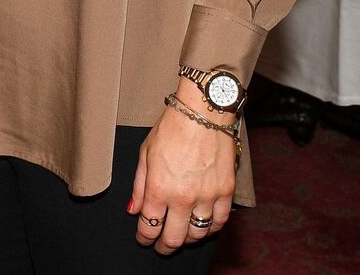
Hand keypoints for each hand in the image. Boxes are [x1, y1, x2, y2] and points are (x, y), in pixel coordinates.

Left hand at [128, 80, 235, 254]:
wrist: (202, 113)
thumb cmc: (171, 128)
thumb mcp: (146, 153)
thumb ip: (139, 185)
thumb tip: (133, 210)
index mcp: (159, 188)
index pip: (149, 226)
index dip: (144, 237)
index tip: (143, 239)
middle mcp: (183, 197)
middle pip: (174, 238)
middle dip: (164, 246)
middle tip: (161, 246)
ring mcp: (207, 197)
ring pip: (198, 235)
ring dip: (188, 239)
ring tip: (182, 235)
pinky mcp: (226, 192)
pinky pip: (220, 222)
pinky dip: (211, 229)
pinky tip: (204, 226)